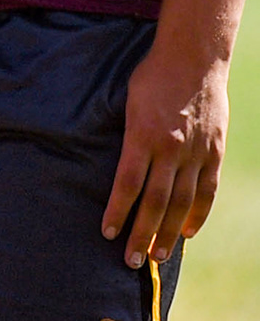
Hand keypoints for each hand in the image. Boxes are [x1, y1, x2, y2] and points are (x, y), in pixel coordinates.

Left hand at [105, 33, 228, 265]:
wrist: (193, 59)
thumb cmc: (150, 77)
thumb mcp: (126, 103)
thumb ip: (126, 137)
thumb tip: (116, 167)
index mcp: (142, 136)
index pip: (127, 184)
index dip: (117, 211)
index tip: (108, 234)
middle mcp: (170, 149)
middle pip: (155, 202)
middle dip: (142, 233)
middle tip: (131, 261)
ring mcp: (195, 153)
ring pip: (181, 202)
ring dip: (169, 232)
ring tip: (158, 255)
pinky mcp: (213, 152)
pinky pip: (206, 190)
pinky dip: (197, 214)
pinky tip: (188, 232)